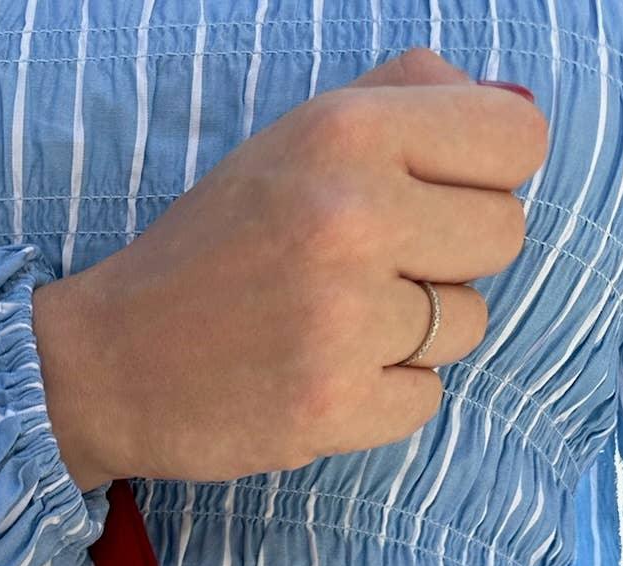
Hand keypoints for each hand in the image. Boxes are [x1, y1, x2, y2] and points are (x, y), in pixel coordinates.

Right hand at [31, 47, 547, 487]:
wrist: (106, 363)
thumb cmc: (208, 249)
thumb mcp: (292, 140)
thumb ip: (399, 101)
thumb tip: (506, 111)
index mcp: (346, 132)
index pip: (516, 142)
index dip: (486, 176)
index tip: (437, 203)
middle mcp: (351, 217)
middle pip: (503, 236)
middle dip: (450, 259)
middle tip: (374, 273)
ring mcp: (344, 319)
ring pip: (468, 325)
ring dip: (414, 335)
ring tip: (335, 329)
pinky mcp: (332, 406)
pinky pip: (424, 400)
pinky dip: (381, 398)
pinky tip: (320, 378)